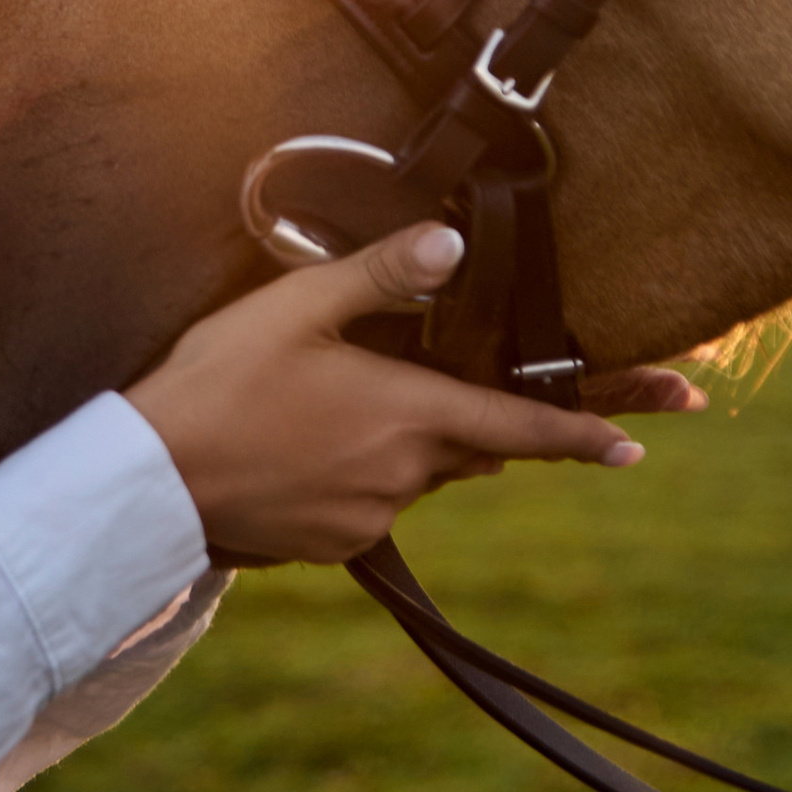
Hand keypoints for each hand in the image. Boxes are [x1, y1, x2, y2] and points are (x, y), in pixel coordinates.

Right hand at [122, 221, 703, 566]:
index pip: (524, 426)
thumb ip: (379, 274)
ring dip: (400, 441)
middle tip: (412, 388)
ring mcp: (372, 518)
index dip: (586, 434)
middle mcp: (406, 474)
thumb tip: (453, 244)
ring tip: (321, 407)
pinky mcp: (337, 547)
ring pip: (416, 471)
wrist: (152, 483)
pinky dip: (357, 473)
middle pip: (466, 443)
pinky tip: (298, 446)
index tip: (639, 444)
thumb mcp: (294, 307)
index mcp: (410, 414)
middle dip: (463, 416)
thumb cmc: (220, 383)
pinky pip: (373, 503)